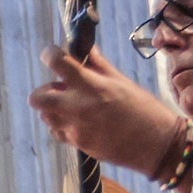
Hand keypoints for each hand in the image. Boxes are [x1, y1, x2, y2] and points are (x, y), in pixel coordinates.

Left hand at [30, 44, 188, 177]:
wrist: (155, 145)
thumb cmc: (144, 109)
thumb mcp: (121, 81)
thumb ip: (97, 64)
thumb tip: (83, 47)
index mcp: (91, 86)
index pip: (57, 62)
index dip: (50, 55)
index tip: (54, 55)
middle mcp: (78, 107)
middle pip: (37, 97)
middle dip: (44, 90)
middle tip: (62, 88)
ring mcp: (75, 128)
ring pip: (45, 115)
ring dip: (52, 107)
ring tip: (72, 105)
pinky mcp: (77, 144)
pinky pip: (57, 131)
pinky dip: (61, 124)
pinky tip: (78, 121)